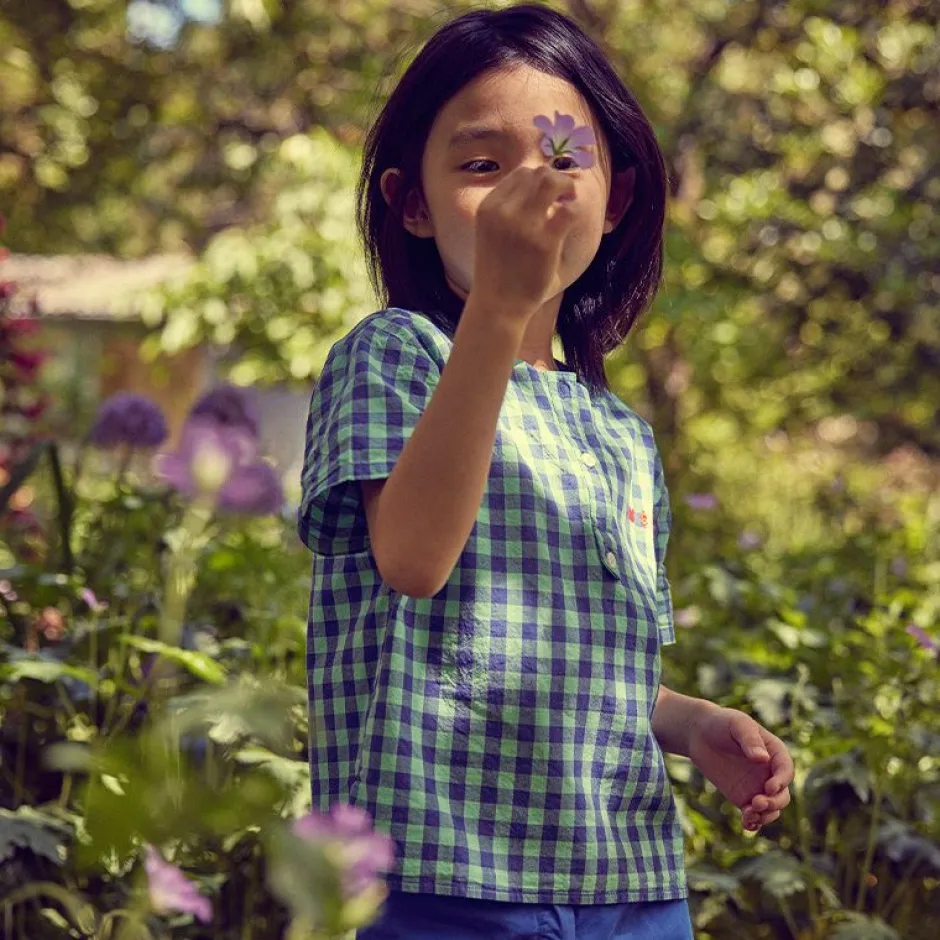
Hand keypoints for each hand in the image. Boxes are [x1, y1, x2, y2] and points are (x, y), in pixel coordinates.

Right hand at [472, 165, 578, 321]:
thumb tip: (537, 191)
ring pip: (552, 182)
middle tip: (564, 197)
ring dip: (566, 187)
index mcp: (488, 207)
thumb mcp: (490, 234)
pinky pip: (569, 210)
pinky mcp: (545, 241)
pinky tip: (571, 221)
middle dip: (555, 180)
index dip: (539, 180)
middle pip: (537, 173)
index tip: (548, 195)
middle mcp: (503, 211)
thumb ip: (507, 211)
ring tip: (570, 201)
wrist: (497, 306)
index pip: (520, 174)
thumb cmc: (497, 274)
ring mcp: (524, 225)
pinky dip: (575, 210)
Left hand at [688, 706, 792, 830]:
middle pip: (782, 795)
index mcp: (775, 753)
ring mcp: (758, 787)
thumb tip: (763, 758)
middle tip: (757, 803)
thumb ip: (750, 740)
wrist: (700, 734)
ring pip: (771, 809)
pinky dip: (754, 823)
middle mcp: (770, 773)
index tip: (769, 787)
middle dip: (774, 803)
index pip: (786, 770)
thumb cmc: (722, 723)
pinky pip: (754, 815)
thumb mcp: (737, 724)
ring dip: (765, 816)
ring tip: (748, 814)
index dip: (781, 781)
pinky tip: (746, 825)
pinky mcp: (744, 798)